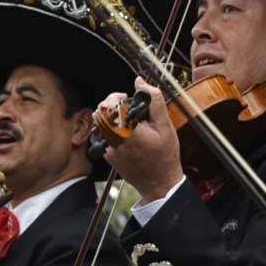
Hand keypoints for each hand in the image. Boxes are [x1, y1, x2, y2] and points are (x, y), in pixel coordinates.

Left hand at [101, 79, 183, 200]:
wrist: (159, 183)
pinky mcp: (107, 155)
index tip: (128, 99)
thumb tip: (140, 82)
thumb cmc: (164, 156)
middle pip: (101, 111)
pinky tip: (129, 137)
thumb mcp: (165, 125)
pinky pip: (104, 135)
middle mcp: (113, 139)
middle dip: (114, 106)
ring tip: (130, 124)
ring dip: (112, 118)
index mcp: (126, 129)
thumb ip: (154, 100)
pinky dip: (114, 131)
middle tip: (129, 110)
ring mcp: (107, 148)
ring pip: (100, 122)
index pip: (108, 103)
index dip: (117, 97)